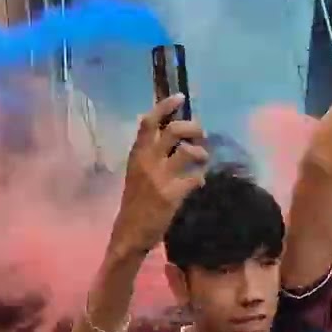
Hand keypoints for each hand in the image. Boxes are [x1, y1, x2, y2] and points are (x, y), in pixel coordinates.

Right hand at [109, 95, 208, 254]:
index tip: (181, 98)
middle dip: (193, 128)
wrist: (129, 233)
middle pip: (174, 131)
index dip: (165, 106)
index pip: (149, 122)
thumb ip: (149, 154)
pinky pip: (195, 179)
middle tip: (201, 134)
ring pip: (187, 151)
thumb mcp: (136, 172)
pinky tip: (199, 183)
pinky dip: (201, 178)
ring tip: (202, 160)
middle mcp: (147, 162)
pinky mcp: (171, 195)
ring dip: (201, 153)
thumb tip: (170, 133)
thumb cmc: (135, 202)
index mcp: (137, 155)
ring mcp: (159, 178)